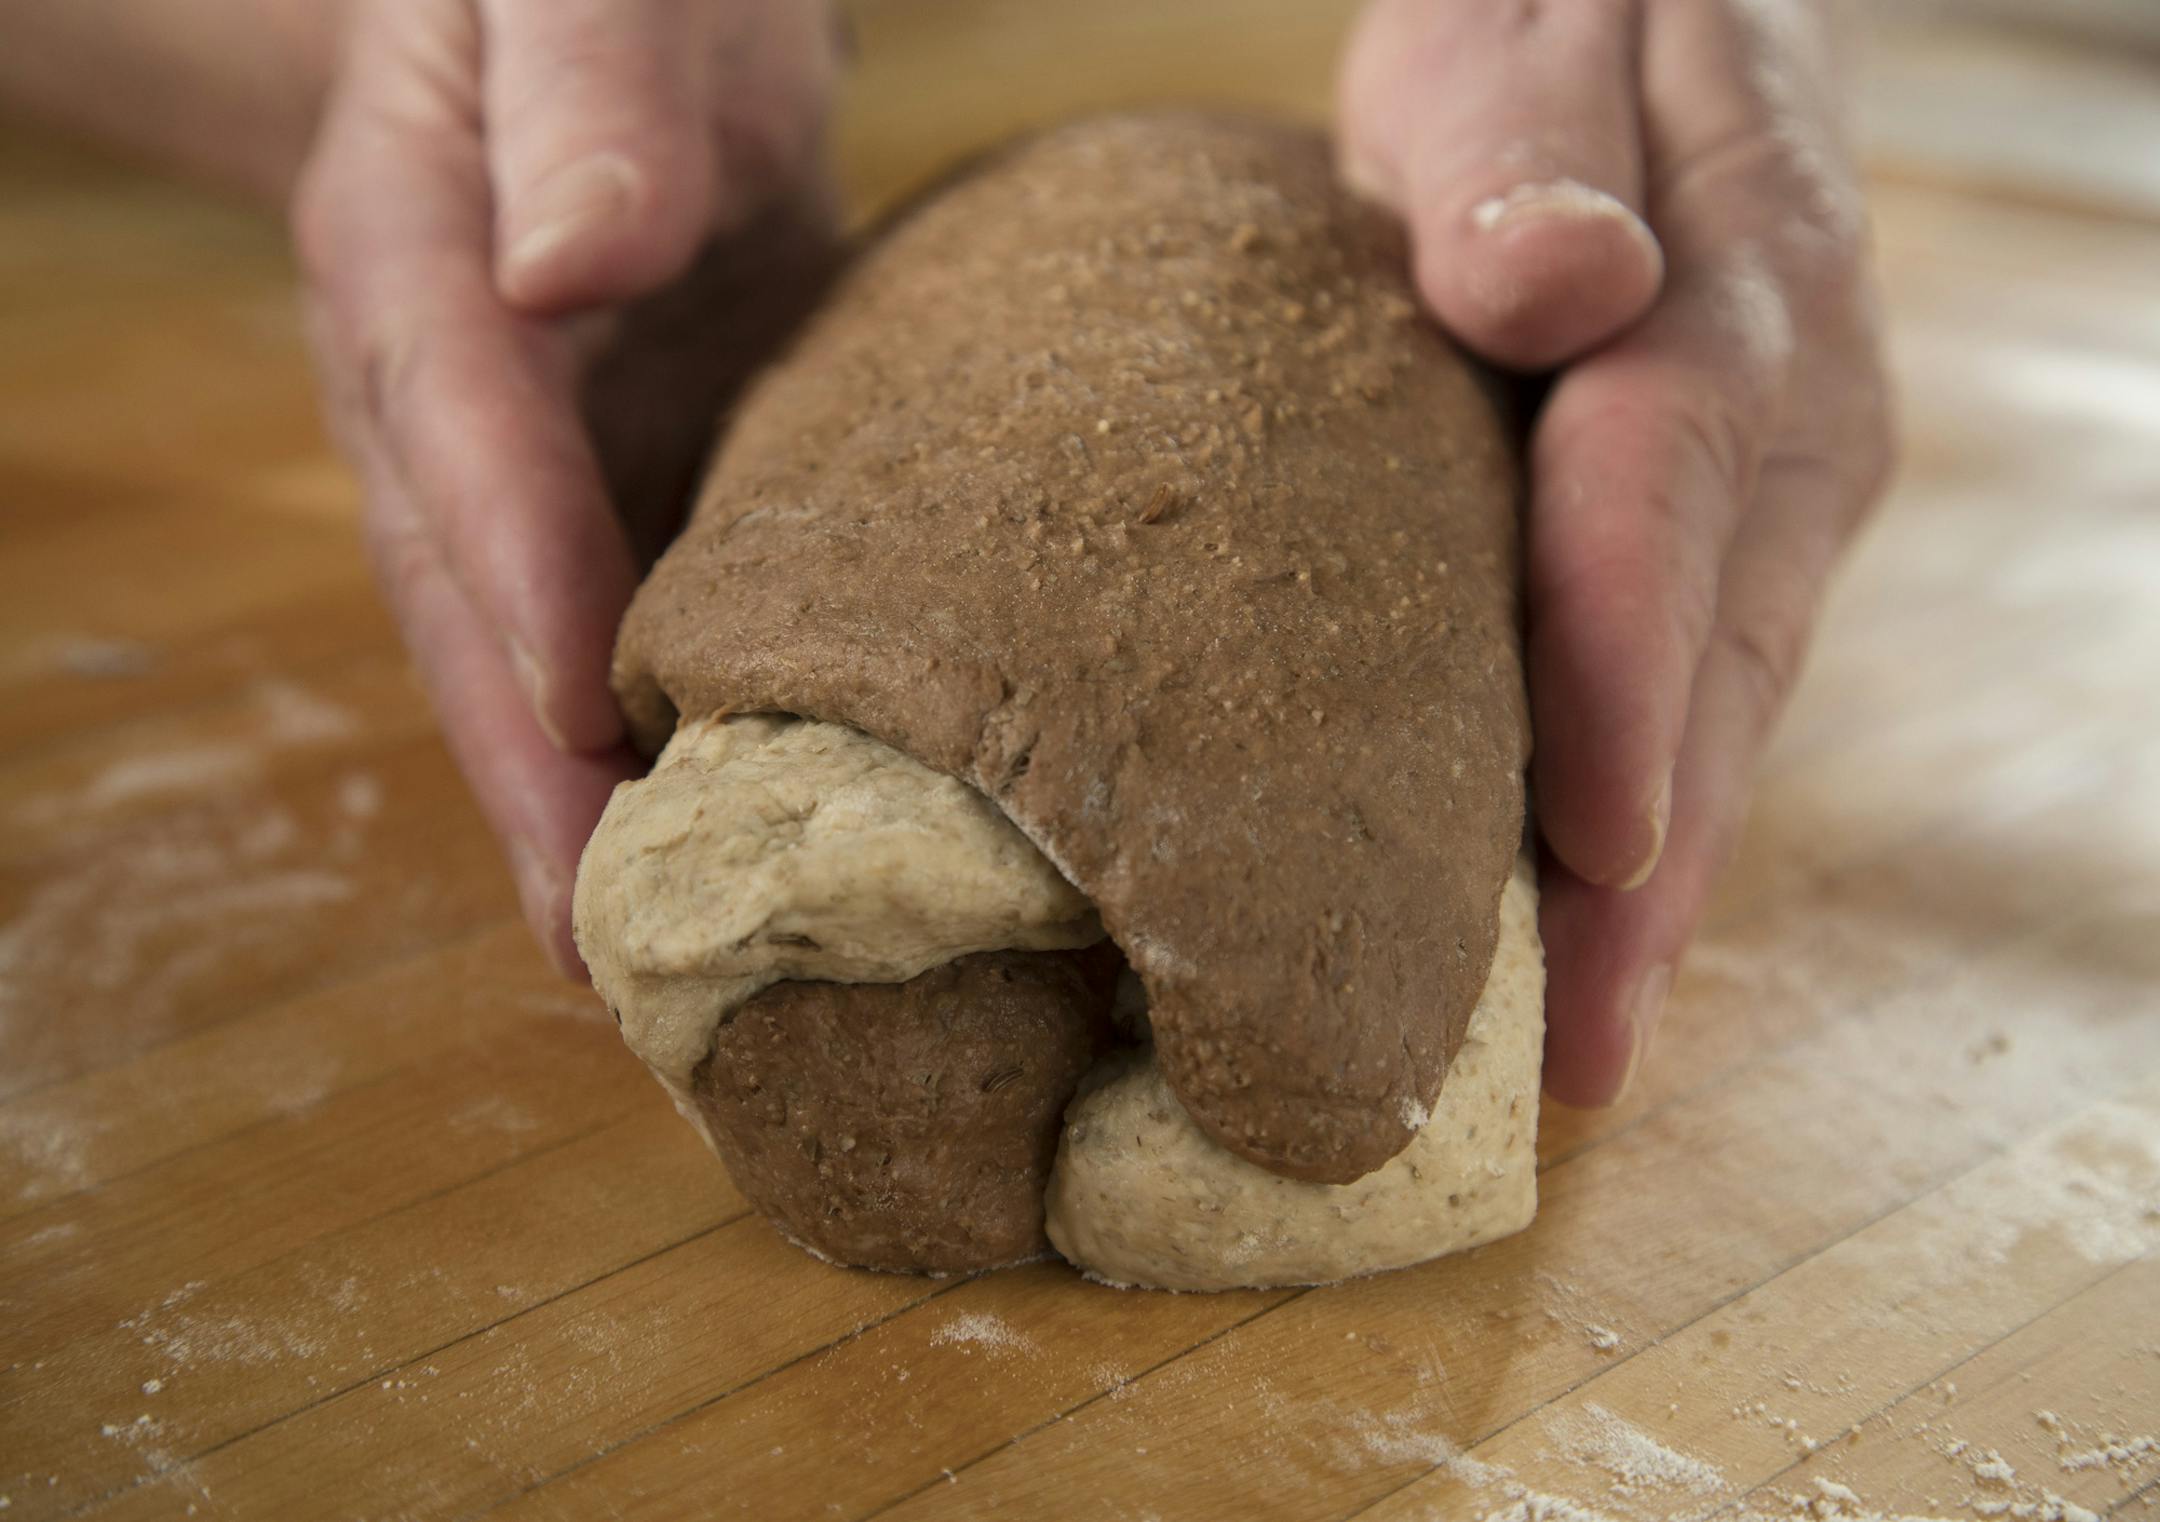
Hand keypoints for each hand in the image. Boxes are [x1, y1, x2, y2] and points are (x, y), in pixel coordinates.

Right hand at [293, 0, 842, 973]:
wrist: (625, 26)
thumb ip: (586, 96)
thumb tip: (573, 255)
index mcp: (419, 251)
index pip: (463, 425)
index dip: (517, 570)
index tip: (577, 718)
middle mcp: (445, 392)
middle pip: (469, 602)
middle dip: (528, 780)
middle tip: (605, 953)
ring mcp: (522, 464)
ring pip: (529, 656)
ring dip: (579, 817)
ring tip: (650, 976)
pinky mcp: (614, 495)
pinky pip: (614, 636)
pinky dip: (652, 753)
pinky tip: (722, 857)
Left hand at [1339, 0, 1894, 1103]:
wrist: (1637, 33)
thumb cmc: (1547, 34)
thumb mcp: (1517, 45)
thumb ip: (1528, 156)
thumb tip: (1554, 291)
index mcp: (1735, 283)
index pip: (1667, 491)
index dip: (1627, 669)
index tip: (1589, 843)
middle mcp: (1794, 412)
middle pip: (1719, 657)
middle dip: (1652, 864)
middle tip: (1575, 1048)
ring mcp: (1786, 489)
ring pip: (1727, 707)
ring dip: (1660, 886)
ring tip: (1581, 1044)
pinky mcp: (1744, 537)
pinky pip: (1705, 692)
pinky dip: (1653, 820)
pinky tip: (1597, 934)